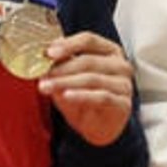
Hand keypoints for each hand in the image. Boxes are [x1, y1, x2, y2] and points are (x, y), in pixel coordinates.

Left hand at [40, 30, 133, 145]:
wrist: (99, 126)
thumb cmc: (86, 98)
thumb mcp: (69, 78)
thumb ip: (61, 65)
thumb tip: (43, 55)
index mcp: (109, 51)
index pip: (89, 40)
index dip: (68, 44)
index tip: (49, 52)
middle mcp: (120, 65)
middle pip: (89, 61)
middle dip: (62, 67)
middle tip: (43, 73)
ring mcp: (124, 84)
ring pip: (92, 79)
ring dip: (65, 82)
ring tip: (46, 86)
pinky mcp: (123, 104)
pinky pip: (101, 97)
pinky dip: (81, 95)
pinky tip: (66, 96)